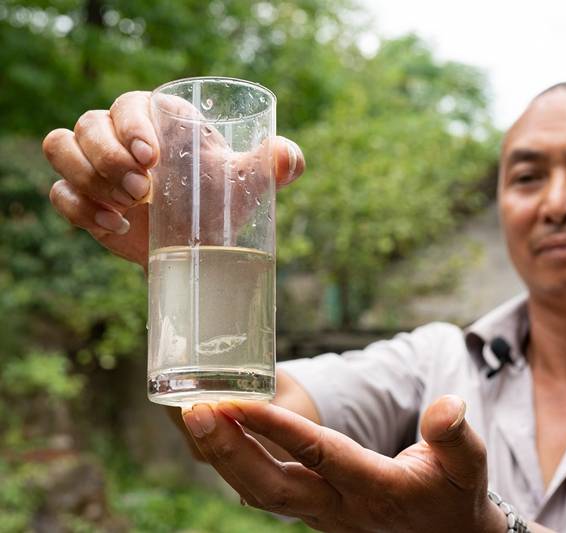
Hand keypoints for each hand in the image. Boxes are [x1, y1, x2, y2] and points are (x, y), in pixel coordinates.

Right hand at [43, 91, 304, 268]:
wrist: (199, 245)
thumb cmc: (222, 200)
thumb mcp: (247, 183)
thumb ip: (273, 166)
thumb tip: (289, 158)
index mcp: (158, 119)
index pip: (131, 105)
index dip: (132, 125)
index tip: (151, 157)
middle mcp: (120, 134)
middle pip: (90, 125)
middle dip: (109, 156)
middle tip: (141, 190)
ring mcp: (95, 165)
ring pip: (62, 148)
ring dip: (87, 176)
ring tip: (127, 207)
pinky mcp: (83, 197)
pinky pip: (60, 192)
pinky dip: (78, 207)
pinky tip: (112, 226)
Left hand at [182, 395, 508, 532]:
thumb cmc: (455, 495)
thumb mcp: (469, 465)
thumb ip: (455, 435)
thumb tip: (445, 406)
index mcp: (375, 490)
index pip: (319, 456)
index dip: (279, 430)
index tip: (239, 403)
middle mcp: (338, 508)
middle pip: (271, 486)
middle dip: (229, 450)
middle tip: (195, 411)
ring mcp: (320, 514)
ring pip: (260, 493)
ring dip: (223, 457)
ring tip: (193, 416)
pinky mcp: (312, 511)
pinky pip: (264, 491)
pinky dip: (235, 464)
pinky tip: (217, 436)